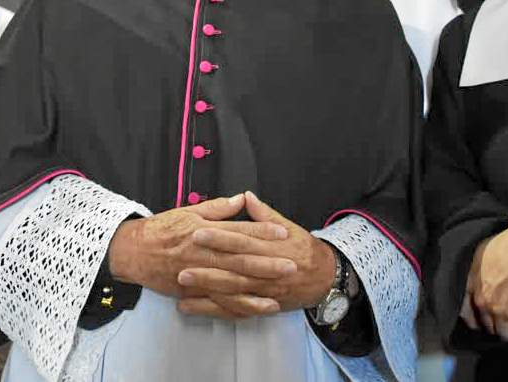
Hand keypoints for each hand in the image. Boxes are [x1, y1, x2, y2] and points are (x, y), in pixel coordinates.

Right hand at [107, 194, 291, 319]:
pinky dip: (238, 307)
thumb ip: (216, 208)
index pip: (238, 231)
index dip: (261, 232)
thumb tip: (241, 199)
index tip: (283, 233)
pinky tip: (256, 309)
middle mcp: (203, 255)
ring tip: (279, 293)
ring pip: (231, 285)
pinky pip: (218, 302)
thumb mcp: (188, 212)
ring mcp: (198, 276)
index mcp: (204, 231)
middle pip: (239, 260)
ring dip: (256, 290)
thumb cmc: (162, 229)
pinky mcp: (192, 292)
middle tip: (291, 266)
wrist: (133, 252)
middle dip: (267, 264)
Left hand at [175, 191, 337, 317]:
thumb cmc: (304, 249)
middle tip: (181, 264)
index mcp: (271, 247)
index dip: (219, 237)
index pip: (242, 241)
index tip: (198, 232)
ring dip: (206, 290)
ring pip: (232, 292)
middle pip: (234, 269)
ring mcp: (264, 291)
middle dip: (207, 267)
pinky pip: (235, 310)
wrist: (326, 277)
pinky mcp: (261, 306)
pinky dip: (213, 310)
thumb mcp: (289, 227)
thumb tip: (246, 197)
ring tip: (182, 285)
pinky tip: (192, 307)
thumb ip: (264, 214)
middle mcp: (267, 271)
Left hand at [468, 227, 507, 340]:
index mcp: (472, 288)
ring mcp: (502, 312)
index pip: (466, 313)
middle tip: (504, 322)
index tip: (478, 322)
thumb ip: (476, 272)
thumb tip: (479, 279)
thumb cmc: (504, 246)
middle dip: (495, 325)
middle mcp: (484, 303)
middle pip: (488, 326)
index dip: (473, 320)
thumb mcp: (479, 255)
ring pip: (505, 334)